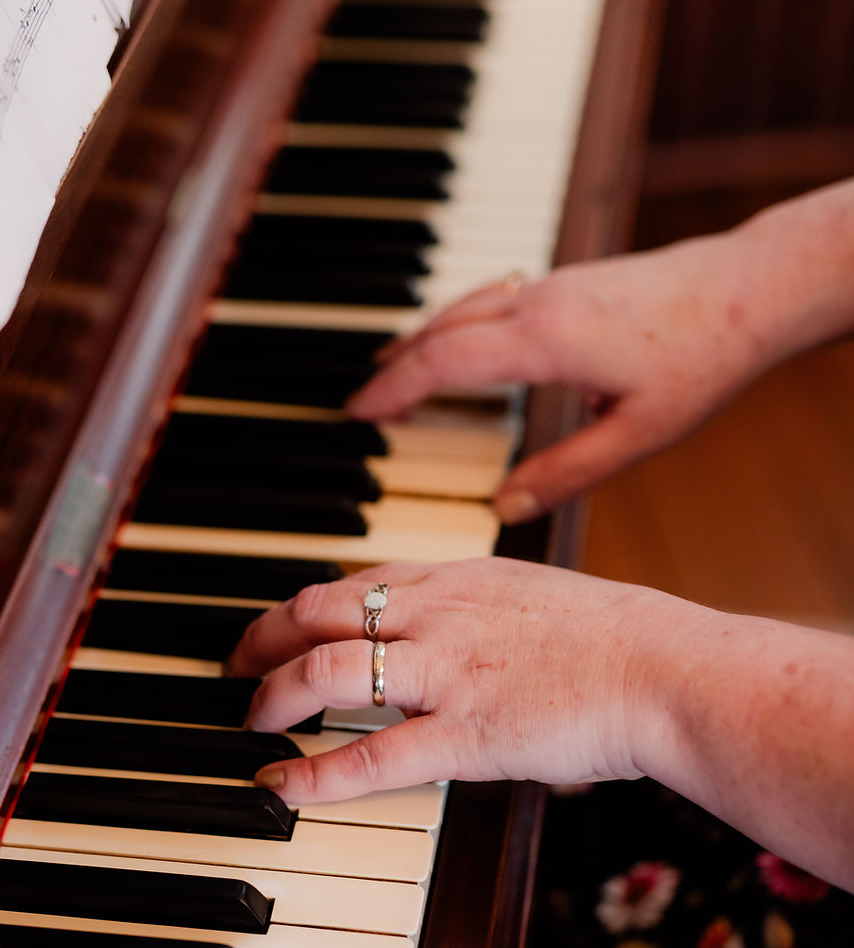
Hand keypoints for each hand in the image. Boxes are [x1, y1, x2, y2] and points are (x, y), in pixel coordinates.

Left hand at [227, 559, 696, 804]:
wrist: (665, 670)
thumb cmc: (619, 639)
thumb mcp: (538, 598)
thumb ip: (485, 610)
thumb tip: (458, 630)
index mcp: (457, 580)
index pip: (352, 582)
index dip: (298, 607)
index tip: (276, 628)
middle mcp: (438, 615)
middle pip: (315, 612)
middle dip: (261, 639)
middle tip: (236, 669)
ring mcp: (446, 673)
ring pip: (325, 669)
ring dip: (274, 696)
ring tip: (253, 722)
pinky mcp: (464, 734)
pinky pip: (370, 755)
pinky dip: (312, 775)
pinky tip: (278, 787)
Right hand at [346, 231, 782, 523]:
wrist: (752, 287)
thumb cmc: (704, 358)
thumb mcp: (635, 436)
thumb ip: (565, 474)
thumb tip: (506, 506)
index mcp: (547, 340)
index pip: (445, 359)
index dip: (394, 387)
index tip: (357, 414)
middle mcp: (539, 301)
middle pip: (440, 327)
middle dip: (392, 366)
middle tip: (358, 406)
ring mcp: (552, 283)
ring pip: (461, 306)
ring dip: (418, 339)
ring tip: (389, 374)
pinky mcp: (566, 279)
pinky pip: (487, 298)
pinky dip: (453, 323)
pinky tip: (454, 341)